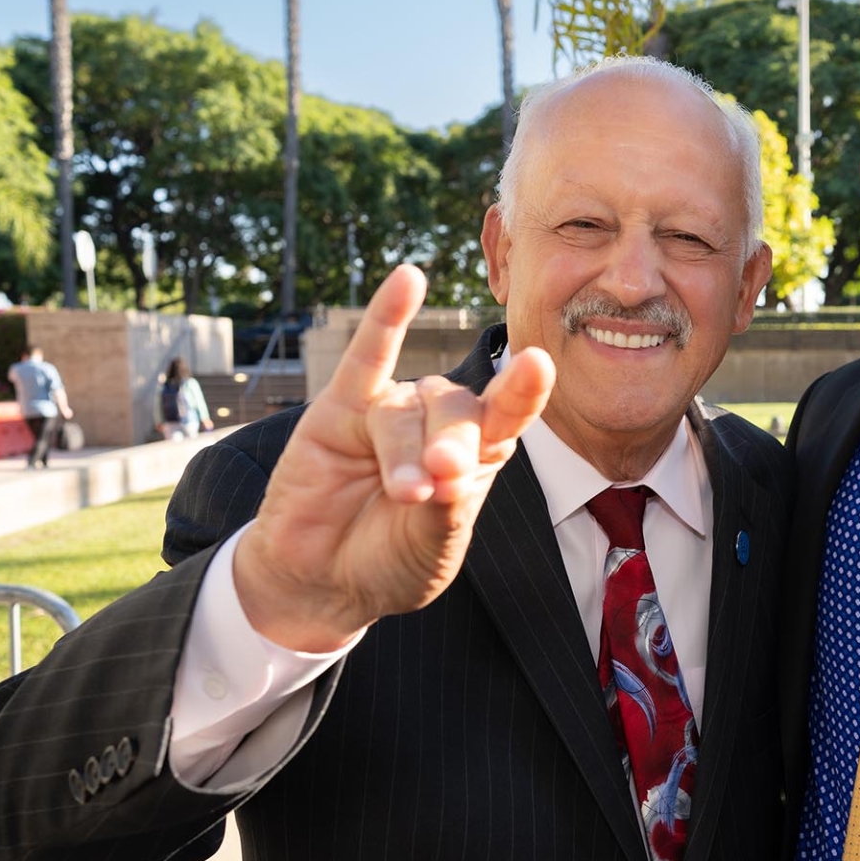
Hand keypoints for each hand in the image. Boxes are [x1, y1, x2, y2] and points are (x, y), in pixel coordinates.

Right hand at [234, 265, 554, 650]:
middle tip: (442, 482)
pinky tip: (408, 280)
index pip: (507, 414)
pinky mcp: (342, 408)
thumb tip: (448, 472)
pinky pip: (368, 356)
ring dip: (405, 450)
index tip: (537, 365)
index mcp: (479, 454)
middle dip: (452, 445)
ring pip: (406, 410)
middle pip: (457, 410)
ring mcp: (392, 411)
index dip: (523, 391)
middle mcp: (440, 423)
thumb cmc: (389, 563)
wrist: (322, 580)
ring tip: (405, 494)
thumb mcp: (430, 549)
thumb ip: (444, 509)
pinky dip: (386, 317)